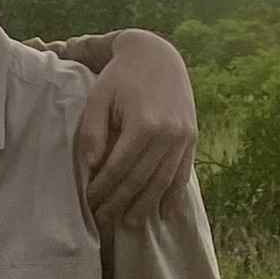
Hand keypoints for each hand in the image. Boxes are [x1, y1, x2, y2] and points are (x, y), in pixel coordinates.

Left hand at [75, 29, 198, 227]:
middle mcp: (168, 135)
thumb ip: (92, 133)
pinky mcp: (192, 138)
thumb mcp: (98, 98)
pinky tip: (165, 212)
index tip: (87, 204)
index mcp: (143, 125)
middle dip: (120, 204)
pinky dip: (174, 194)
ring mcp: (184, 138)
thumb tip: (91, 167)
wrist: (157, 54)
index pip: (118, 169)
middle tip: (103, 221)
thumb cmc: (120, 77)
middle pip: (141, 180)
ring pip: (163, 182)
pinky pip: (183, 173)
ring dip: (146, 206)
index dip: (101, 190)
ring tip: (130, 223)